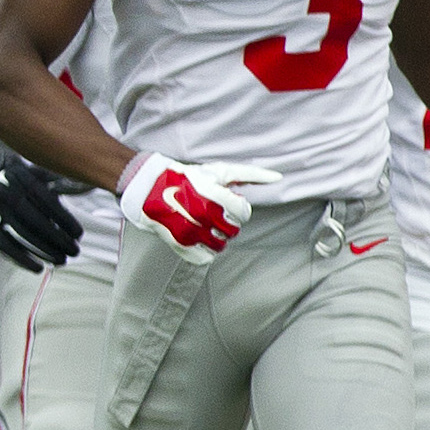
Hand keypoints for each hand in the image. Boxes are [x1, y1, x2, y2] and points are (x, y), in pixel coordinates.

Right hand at [0, 133, 83, 273]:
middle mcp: (4, 193)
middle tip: (75, 251)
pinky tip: (38, 268)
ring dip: (41, 250)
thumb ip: (62, 180)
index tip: (79, 234)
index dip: (63, 219)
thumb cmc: (23, 176)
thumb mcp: (39, 172)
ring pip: (18, 234)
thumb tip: (90, 185)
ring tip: (62, 261)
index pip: (44, 201)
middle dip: (55, 238)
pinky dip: (20, 259)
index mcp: (20, 176)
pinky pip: (3, 245)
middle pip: (32, 219)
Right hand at [118, 152, 278, 254]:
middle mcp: (203, 215)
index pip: (243, 214)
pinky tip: (198, 236)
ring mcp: (191, 232)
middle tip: (214, 214)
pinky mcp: (181, 246)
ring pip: (221, 246)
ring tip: (206, 225)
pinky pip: (206, 257)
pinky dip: (205, 250)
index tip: (228, 204)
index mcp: (214, 196)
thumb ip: (250, 175)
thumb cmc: (188, 178)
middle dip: (227, 222)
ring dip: (218, 237)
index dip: (238, 209)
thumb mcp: (219, 172)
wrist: (150, 189)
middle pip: (234, 231)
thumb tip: (278, 177)